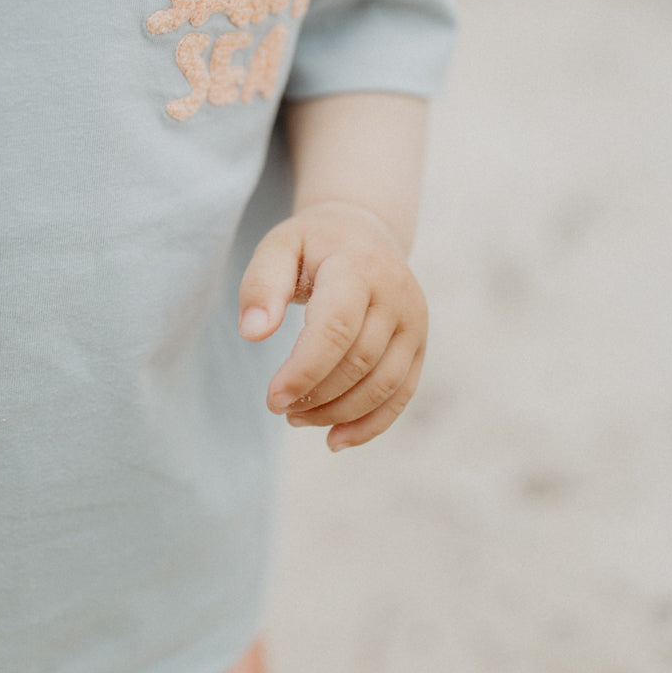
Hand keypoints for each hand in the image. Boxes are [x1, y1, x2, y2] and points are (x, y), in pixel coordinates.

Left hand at [238, 201, 427, 451]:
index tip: (272, 398)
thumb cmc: (313, 245)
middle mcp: (396, 295)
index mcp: (358, 267)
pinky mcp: (419, 345)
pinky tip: (334, 439)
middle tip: (277, 405)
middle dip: (315, 395)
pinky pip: (401, 395)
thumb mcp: (279, 247)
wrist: (364, 233)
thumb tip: (252, 334)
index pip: (337, 329)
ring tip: (297, 418)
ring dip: (338, 413)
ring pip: (383, 385)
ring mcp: (414, 322)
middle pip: (359, 362)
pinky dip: (370, 425)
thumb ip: (262, 285)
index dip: (305, 370)